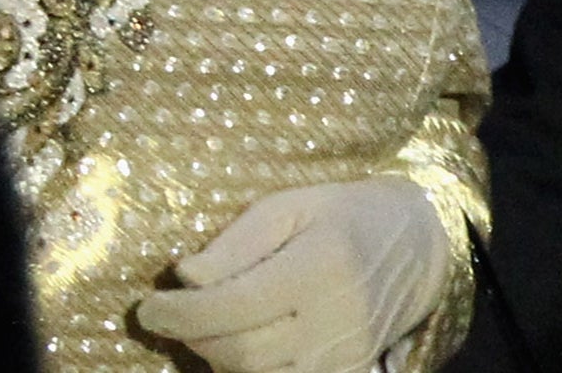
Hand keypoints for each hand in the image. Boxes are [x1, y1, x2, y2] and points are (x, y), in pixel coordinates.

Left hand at [137, 175, 449, 372]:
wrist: (415, 243)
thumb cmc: (342, 214)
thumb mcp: (290, 204)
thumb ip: (237, 242)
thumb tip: (185, 277)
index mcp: (323, 264)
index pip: (234, 305)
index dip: (180, 313)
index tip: (146, 306)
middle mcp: (338, 317)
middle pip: (241, 352)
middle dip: (193, 337)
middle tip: (172, 315)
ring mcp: (348, 354)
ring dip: (219, 357)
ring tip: (208, 325)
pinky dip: (252, 371)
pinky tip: (241, 343)